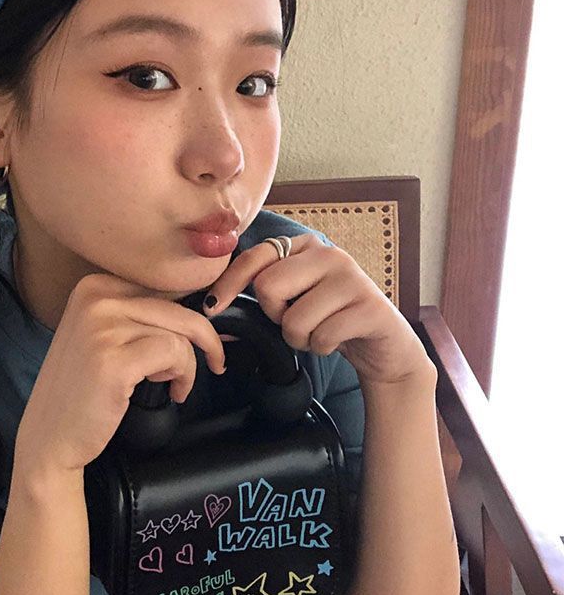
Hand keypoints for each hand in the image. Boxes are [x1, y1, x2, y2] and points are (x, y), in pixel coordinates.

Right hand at [13, 272, 225, 483]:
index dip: (192, 311)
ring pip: (179, 332)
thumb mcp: (104, 335)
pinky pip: (174, 353)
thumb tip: (202, 303)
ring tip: (174, 383)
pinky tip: (172, 391)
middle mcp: (95, 298)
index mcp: (94, 286)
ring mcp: (102, 327)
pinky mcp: (114, 360)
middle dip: (204, 337)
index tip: (206, 335)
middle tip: (215, 359)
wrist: (50, 437)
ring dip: (188, 363)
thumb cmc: (83, 390)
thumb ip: (139, 314)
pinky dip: (183, 375)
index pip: (163, 286)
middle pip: (177, 306)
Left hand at [202, 233, 430, 384]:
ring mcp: (351, 277)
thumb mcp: (293, 300)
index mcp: (305, 246)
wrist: (382, 345)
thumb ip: (261, 296)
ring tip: (319, 331)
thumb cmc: (329, 320)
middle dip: (275, 315)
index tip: (211, 308)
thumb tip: (213, 309)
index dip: (228, 284)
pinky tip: (337, 339)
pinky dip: (321, 347)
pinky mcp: (369, 306)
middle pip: (268, 287)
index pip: (255, 258)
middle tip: (296, 320)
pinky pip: (321, 336)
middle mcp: (329, 254)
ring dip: (300, 338)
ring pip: (294, 318)